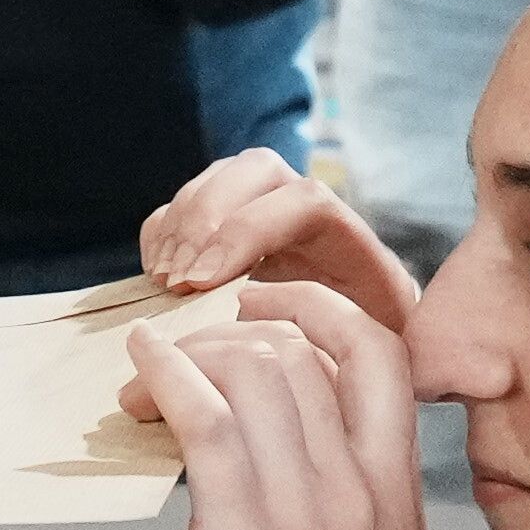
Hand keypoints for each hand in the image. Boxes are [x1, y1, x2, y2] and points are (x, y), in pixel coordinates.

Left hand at [131, 279, 425, 529]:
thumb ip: (332, 521)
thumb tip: (270, 478)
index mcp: (396, 502)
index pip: (384, 357)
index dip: (322, 309)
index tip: (270, 303)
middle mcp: (360, 490)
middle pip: (302, 351)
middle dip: (233, 332)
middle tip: (185, 352)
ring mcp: (306, 508)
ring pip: (252, 370)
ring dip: (188, 355)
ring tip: (146, 379)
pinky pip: (206, 416)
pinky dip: (165, 376)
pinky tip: (138, 374)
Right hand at [141, 147, 424, 330]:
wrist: (356, 354)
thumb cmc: (364, 359)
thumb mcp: (371, 351)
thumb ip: (345, 337)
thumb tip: (283, 339)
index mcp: (350, 238)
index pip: (303, 201)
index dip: (246, 231)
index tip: (203, 282)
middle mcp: (305, 210)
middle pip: (255, 170)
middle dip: (205, 220)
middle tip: (178, 281)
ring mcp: (261, 212)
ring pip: (216, 182)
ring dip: (178, 229)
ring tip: (165, 283)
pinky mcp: (222, 229)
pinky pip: (183, 207)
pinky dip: (162, 234)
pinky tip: (158, 277)